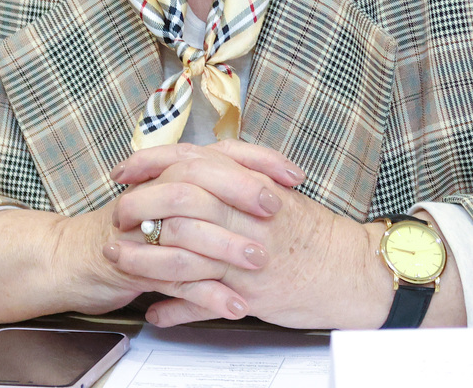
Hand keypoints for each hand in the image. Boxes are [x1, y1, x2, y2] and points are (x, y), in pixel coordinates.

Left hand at [104, 141, 398, 328]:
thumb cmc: (312, 233)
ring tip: (119, 261)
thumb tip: (190, 168)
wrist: (354, 271)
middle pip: (178, 199)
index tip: (122, 170)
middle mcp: (244, 214)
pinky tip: (156, 311)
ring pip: (182, 252)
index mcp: (248, 184)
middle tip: (118, 214)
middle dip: (140, 206)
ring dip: (144, 259)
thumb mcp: (272, 190)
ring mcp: (245, 254)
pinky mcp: (250, 292)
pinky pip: (203, 300)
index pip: (189, 160)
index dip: (148, 162)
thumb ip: (232, 177)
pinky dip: (174, 308)